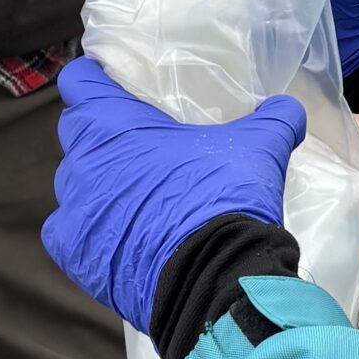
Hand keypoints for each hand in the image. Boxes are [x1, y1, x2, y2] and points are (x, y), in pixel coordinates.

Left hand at [43, 56, 305, 331]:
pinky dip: (90, 233)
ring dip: (98, 185)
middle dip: (101, 133)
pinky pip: (69, 234)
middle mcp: (82, 163)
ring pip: (75, 185)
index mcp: (112, 124)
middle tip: (139, 143)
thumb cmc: (224, 197)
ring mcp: (74, 212)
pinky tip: (120, 236)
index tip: (111, 84)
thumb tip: (288, 107)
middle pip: (77, 132)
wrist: (213, 278)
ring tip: (137, 196)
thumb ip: (273, 119)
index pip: (78, 82)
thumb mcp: (259, 148)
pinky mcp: (76, 256)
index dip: (93, 80)